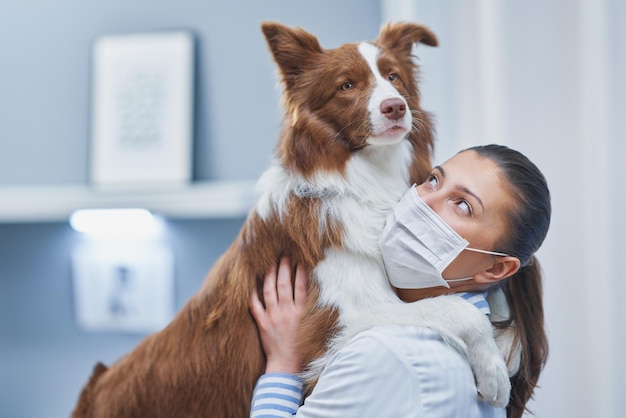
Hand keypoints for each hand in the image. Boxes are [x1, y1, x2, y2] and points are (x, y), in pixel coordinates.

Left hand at [250, 258, 307, 374]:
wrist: (286, 364)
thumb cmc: (302, 347)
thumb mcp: (313, 327)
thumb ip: (313, 310)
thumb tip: (316, 292)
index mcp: (300, 312)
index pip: (301, 286)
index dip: (300, 271)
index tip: (300, 259)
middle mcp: (286, 311)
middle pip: (284, 284)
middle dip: (284, 267)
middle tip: (283, 254)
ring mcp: (272, 316)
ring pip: (269, 290)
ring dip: (269, 274)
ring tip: (270, 262)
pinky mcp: (262, 322)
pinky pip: (254, 304)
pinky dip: (252, 292)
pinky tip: (251, 281)